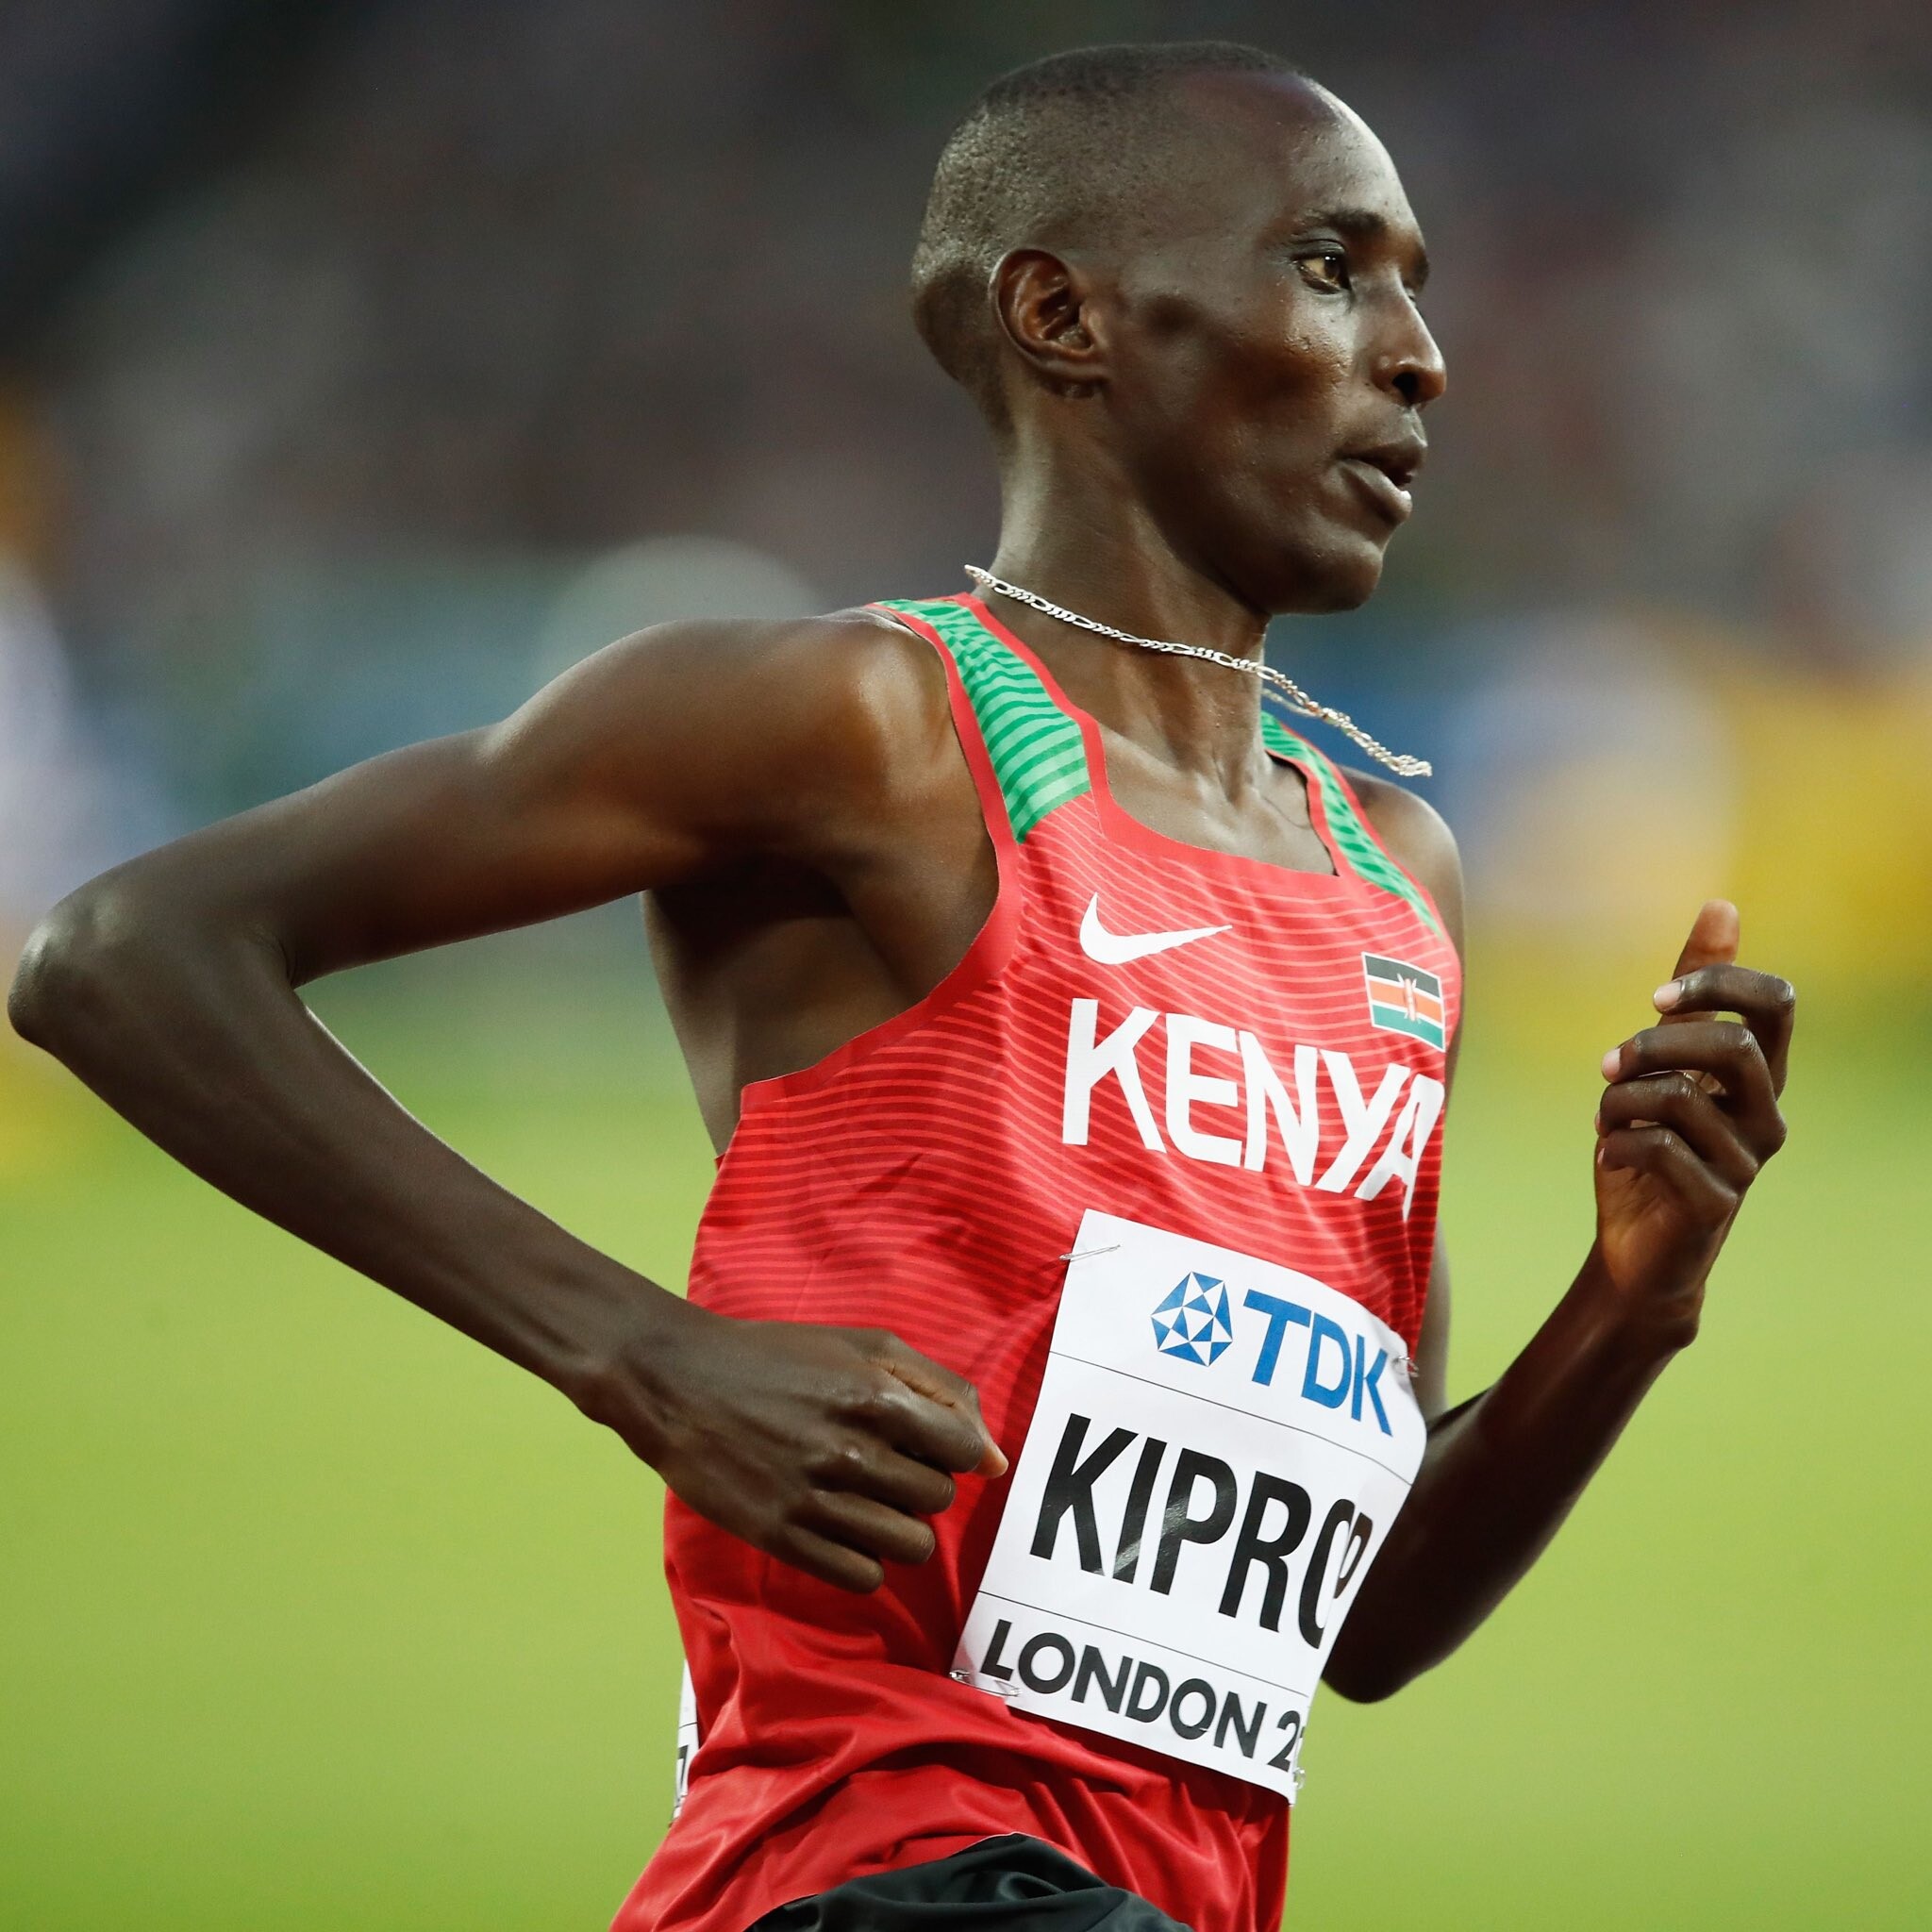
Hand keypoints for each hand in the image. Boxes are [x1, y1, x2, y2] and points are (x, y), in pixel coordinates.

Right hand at [573, 1300, 1005, 1591]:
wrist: (679, 1382)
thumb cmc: (778, 1357)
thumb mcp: (864, 1346)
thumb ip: (940, 1391)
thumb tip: (997, 1462)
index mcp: (875, 1397)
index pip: (963, 1452)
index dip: (950, 1449)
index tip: (921, 1443)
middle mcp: (850, 1451)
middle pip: (937, 1499)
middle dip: (919, 1484)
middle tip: (879, 1464)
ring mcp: (815, 1499)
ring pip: (908, 1545)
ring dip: (896, 1526)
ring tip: (862, 1499)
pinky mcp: (782, 1537)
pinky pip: (863, 1577)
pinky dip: (863, 1560)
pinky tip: (839, 1527)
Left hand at [1592, 899, 1793, 1340]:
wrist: (1635, 1246)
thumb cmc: (1652, 1146)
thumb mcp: (1664, 1060)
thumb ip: (1694, 993)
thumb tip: (1723, 905)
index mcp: (1757, 1076)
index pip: (1777, 1005)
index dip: (1719, 983)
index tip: (1655, 997)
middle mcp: (1766, 1116)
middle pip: (1735, 1048)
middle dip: (1657, 1045)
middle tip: (1609, 1064)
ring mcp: (1746, 1163)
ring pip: (1682, 1098)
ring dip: (1621, 1101)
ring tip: (1607, 1121)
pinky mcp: (1716, 1203)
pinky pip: (1662, 1150)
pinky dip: (1618, 1143)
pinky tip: (1608, 1155)